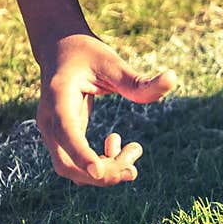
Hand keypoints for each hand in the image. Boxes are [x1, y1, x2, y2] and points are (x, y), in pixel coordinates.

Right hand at [35, 34, 175, 185]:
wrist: (60, 50)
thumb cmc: (87, 54)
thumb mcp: (112, 63)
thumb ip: (138, 80)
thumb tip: (173, 79)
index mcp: (58, 96)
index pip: (65, 131)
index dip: (80, 153)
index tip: (99, 171)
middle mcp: (49, 120)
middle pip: (66, 163)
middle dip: (102, 173)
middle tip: (135, 164)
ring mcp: (53, 133)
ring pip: (71, 171)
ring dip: (105, 173)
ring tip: (134, 149)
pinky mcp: (62, 139)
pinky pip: (77, 166)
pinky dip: (101, 165)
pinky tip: (117, 143)